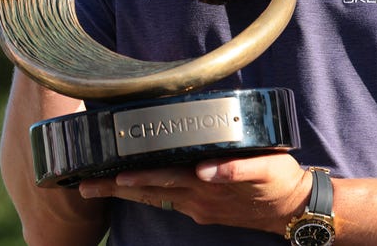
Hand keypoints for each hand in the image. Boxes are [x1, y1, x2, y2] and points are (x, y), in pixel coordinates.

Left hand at [77, 153, 311, 233]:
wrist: (292, 208)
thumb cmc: (278, 181)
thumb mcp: (265, 170)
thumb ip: (236, 169)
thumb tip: (206, 169)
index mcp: (205, 185)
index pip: (163, 179)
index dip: (136, 176)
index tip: (111, 175)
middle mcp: (196, 197)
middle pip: (149, 191)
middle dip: (115, 189)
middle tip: (84, 186)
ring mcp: (198, 205)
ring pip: (155, 196)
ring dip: (126, 192)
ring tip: (97, 186)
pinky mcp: (203, 207)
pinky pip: (168, 199)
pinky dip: (148, 192)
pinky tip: (134, 188)